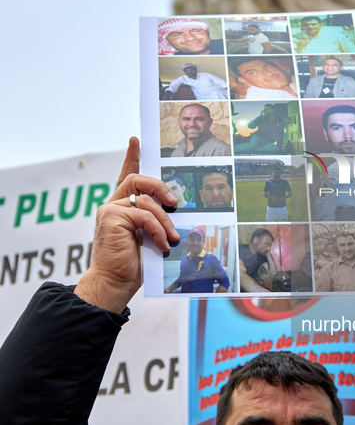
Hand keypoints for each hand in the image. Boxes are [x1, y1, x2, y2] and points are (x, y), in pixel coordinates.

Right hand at [74, 138, 178, 311]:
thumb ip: (154, 219)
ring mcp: (110, 210)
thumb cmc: (132, 264)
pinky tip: (162, 244)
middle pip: (137, 180)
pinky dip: (157, 229)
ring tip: (171, 238)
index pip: (126, 176)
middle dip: (160, 187)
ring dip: (164, 220)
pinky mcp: (111, 218)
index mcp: (121, 208)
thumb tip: (175, 207)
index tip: (136, 140)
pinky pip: (144, 215)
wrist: (114, 283)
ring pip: (146, 201)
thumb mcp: (148, 237)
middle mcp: (113, 205)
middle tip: (175, 201)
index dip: (131, 157)